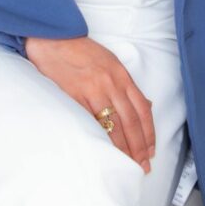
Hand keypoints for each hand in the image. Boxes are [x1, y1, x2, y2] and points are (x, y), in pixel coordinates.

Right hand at [23, 35, 154, 173]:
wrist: (54, 40)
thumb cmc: (80, 51)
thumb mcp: (109, 62)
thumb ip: (124, 84)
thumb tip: (143, 105)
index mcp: (121, 74)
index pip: (142, 109)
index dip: (149, 133)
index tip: (151, 150)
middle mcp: (111, 83)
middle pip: (131, 122)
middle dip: (139, 147)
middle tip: (142, 166)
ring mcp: (94, 89)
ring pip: (114, 126)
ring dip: (123, 149)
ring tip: (126, 165)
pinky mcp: (76, 96)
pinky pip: (92, 123)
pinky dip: (100, 140)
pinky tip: (104, 152)